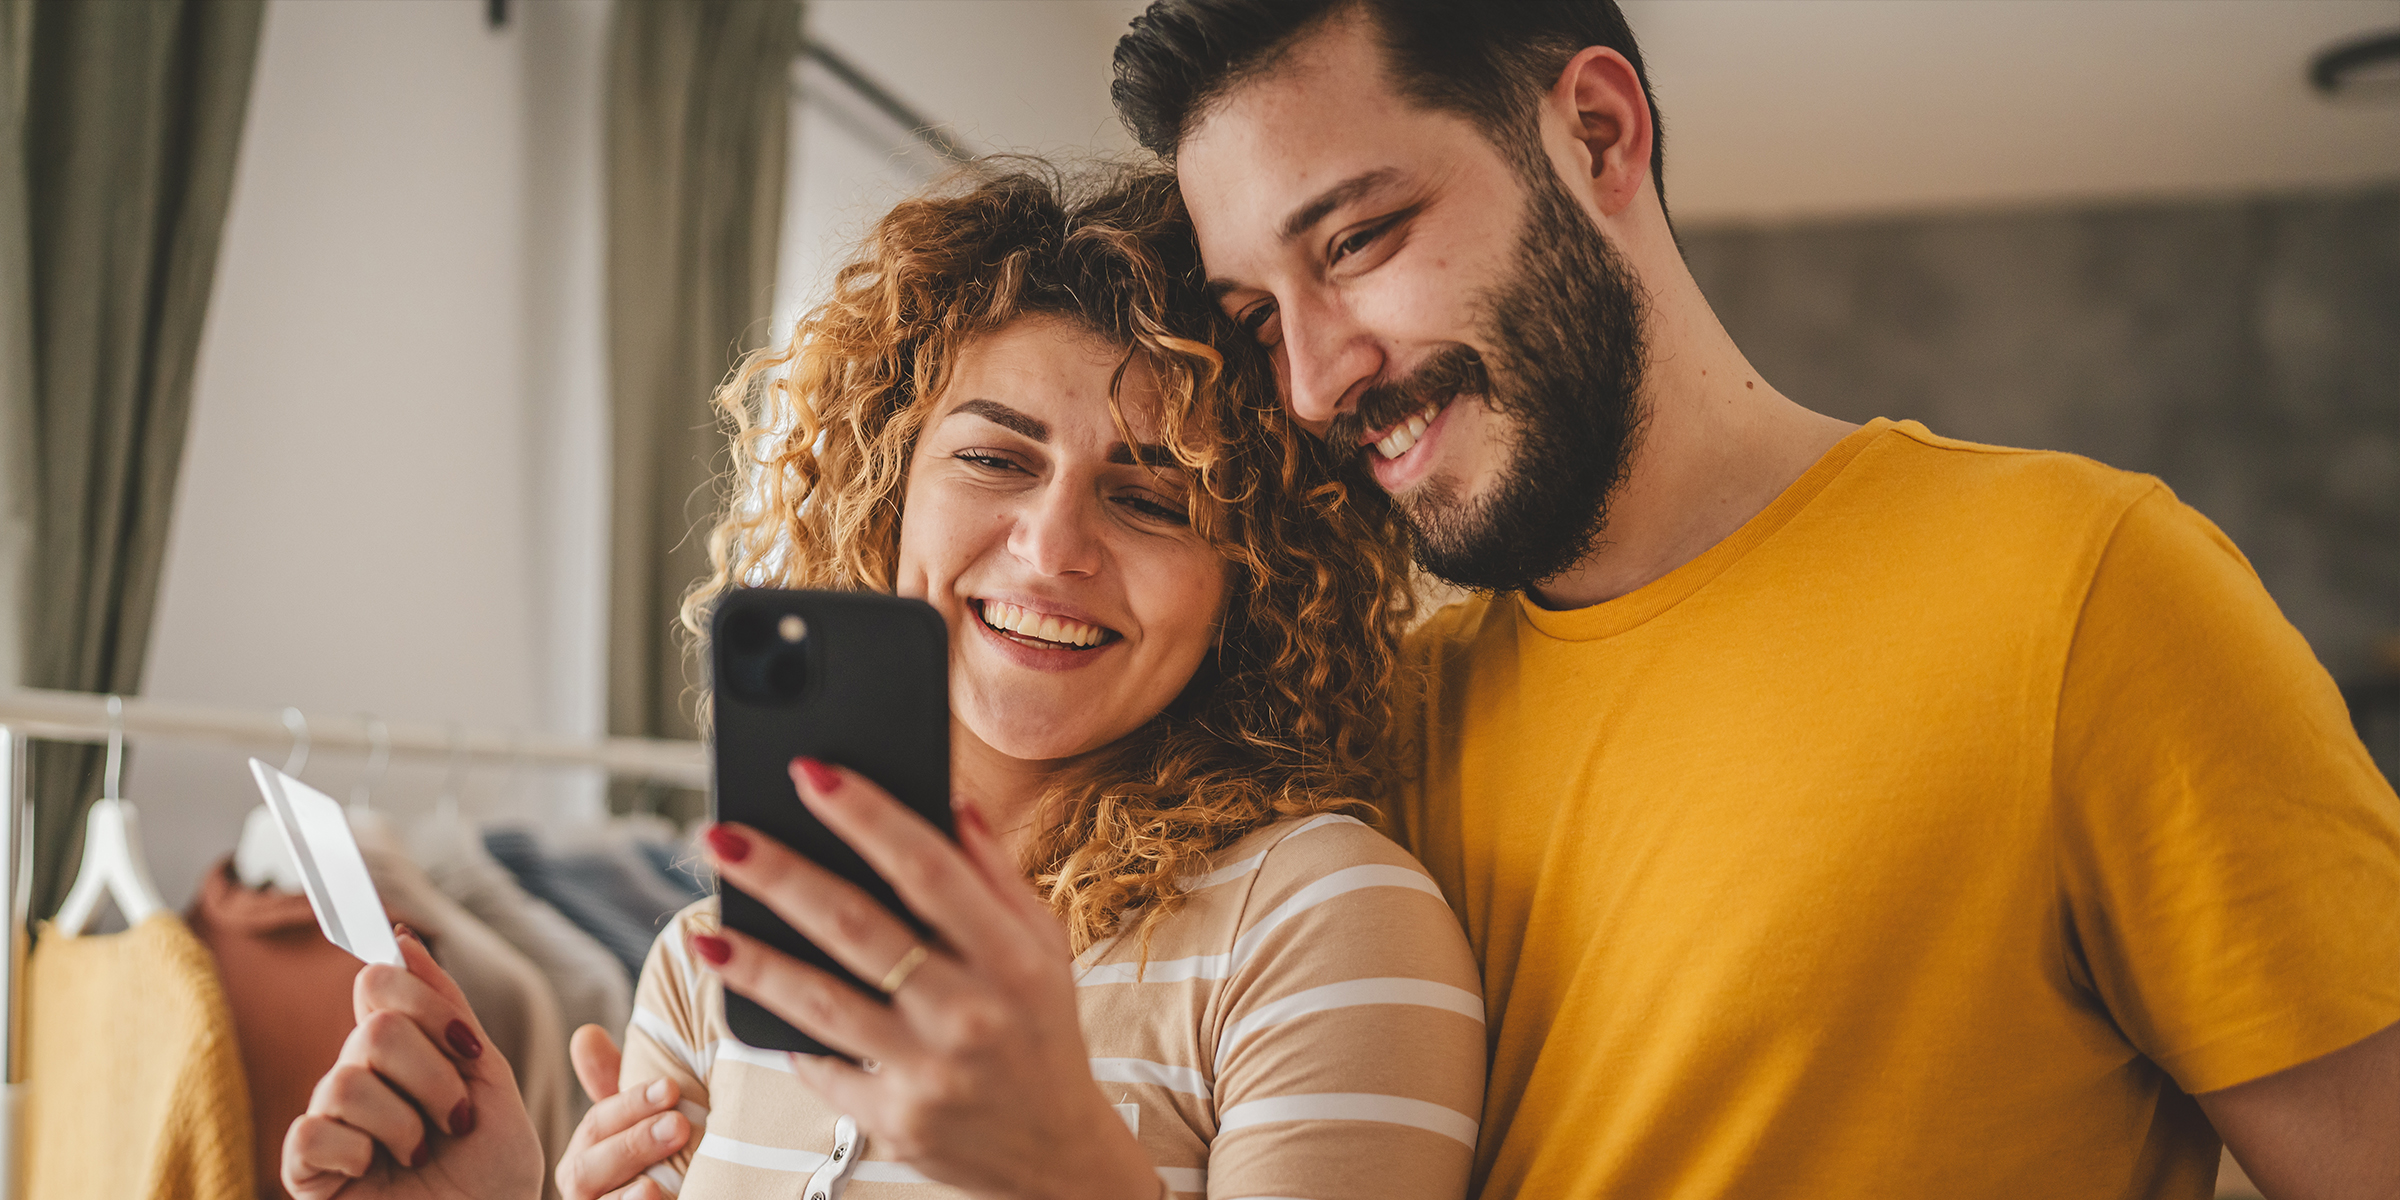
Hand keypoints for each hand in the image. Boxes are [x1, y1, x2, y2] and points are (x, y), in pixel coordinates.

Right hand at [283, 928, 547, 1199]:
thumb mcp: (486, 1078)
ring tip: (423, 1155)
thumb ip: (446, 1012)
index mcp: (400, 1050)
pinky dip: (359, 1152)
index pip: (379, 982)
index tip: (468, 1046)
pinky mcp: (304, 1168)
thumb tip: (400, 940)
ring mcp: (329, 1120)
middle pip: (374, 1029)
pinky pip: (313, 1131)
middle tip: (457, 1120)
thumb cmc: (492, 1169)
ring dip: (406, 1123)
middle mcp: (357, 1075)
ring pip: (345, 1080)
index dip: (423, 1001)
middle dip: (433, 1076)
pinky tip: (376, 1172)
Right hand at [556, 1025, 690, 1199]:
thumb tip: (585, 1033)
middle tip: (679, 1126)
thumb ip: (617, 1086)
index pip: (597, 1125)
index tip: (671, 1087)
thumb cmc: (661, 1158)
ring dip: (629, 1195)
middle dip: (632, 1145)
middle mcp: (585, 1191)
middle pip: (587, 1170)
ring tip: (656, 1184)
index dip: (630, 1105)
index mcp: (587, 1156)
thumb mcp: (643, 1121)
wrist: (679, 1195)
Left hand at [692, 759, 1158, 1199]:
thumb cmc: (1041, 1030)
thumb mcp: (1044, 949)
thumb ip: (996, 874)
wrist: (1057, 1154)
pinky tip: (747, 998)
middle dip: (781, 875)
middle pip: (857, 928)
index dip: (867, 815)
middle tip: (722, 838)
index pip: (929, 869)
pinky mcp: (893, 1121)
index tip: (811, 773)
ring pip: (820, 1003)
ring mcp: (928, 1072)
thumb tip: (949, 798)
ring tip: (705, 930)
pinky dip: (783, 1032)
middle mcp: (970, 1013)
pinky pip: (821, 1067)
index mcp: (1013, 958)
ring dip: (753, 962)